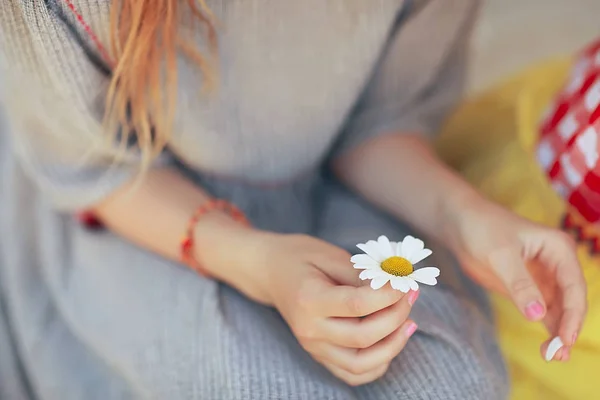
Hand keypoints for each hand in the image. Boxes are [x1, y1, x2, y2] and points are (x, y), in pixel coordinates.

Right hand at [245, 233, 418, 385]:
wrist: (270, 271)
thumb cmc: (301, 257)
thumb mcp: (330, 255)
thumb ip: (362, 274)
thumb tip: (396, 288)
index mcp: (309, 300)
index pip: (358, 305)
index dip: (389, 295)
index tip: (405, 282)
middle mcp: (309, 329)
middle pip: (364, 336)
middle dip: (396, 316)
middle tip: (409, 295)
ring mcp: (313, 346)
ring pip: (361, 364)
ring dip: (393, 345)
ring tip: (408, 322)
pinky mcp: (319, 355)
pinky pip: (353, 374)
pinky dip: (378, 365)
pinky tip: (391, 342)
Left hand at [447, 199, 586, 360]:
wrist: (459, 222)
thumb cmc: (481, 228)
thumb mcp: (500, 255)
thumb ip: (520, 284)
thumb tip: (537, 315)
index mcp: (559, 249)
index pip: (574, 286)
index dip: (573, 315)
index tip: (566, 339)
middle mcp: (557, 263)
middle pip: (571, 301)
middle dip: (567, 327)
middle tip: (558, 355)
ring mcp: (544, 277)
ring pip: (559, 310)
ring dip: (558, 332)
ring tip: (553, 357)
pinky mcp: (528, 288)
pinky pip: (543, 311)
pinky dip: (546, 328)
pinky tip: (548, 347)